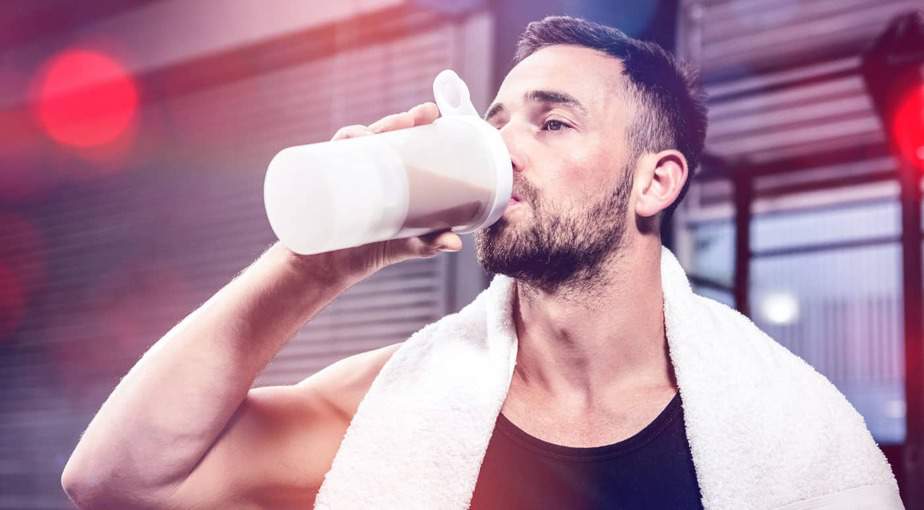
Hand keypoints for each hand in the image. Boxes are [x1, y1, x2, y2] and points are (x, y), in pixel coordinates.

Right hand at [286, 103, 463, 281]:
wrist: (331, 268)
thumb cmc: (374, 249)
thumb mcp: (407, 245)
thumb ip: (430, 244)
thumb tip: (457, 245)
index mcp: (391, 172)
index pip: (403, 138)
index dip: (415, 120)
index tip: (431, 113)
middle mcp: (367, 167)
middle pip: (380, 133)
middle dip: (396, 121)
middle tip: (412, 119)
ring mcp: (344, 173)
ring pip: (353, 141)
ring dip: (365, 131)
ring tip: (378, 136)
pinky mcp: (323, 183)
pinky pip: (325, 159)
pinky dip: (335, 148)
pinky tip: (346, 146)